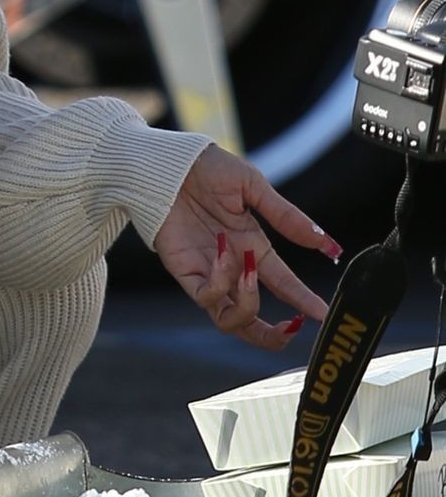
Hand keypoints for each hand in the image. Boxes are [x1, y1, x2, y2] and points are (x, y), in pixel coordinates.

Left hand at [152, 145, 340, 351]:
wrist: (169, 161)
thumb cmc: (208, 169)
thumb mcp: (254, 188)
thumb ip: (287, 217)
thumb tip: (327, 243)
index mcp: (253, 248)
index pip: (283, 284)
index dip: (303, 301)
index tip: (324, 314)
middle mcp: (232, 267)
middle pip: (252, 318)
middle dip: (272, 335)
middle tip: (291, 327)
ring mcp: (207, 272)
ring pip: (228, 320)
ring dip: (248, 306)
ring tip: (251, 273)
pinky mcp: (183, 270)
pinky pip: (204, 296)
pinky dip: (220, 284)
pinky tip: (224, 255)